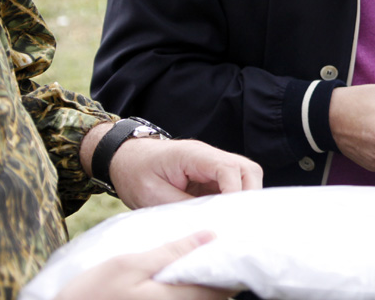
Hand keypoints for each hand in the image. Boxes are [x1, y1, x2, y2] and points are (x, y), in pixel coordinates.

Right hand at [55, 230, 232, 299]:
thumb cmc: (92, 293)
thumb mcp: (129, 264)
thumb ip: (172, 251)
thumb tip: (209, 235)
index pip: (223, 287)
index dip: (236, 265)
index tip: (242, 244)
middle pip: (216, 295)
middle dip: (225, 272)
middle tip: (228, 244)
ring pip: (201, 299)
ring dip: (209, 280)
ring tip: (209, 253)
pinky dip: (193, 288)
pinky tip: (186, 270)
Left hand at [108, 138, 262, 209]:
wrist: (125, 159)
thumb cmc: (135, 173)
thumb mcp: (152, 195)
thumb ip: (182, 206)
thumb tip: (209, 221)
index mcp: (194, 155)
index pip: (228, 168)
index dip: (235, 192)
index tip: (231, 216)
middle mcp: (209, 156)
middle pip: (248, 169)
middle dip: (250, 194)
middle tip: (240, 220)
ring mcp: (212, 165)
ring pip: (245, 176)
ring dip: (244, 197)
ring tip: (234, 220)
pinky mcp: (211, 175)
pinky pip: (233, 185)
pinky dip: (234, 200)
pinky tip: (226, 216)